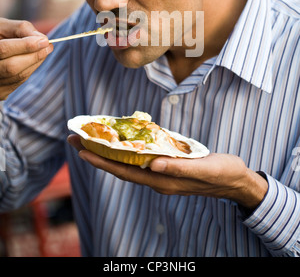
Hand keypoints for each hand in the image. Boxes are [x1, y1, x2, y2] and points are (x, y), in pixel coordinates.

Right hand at [0, 18, 52, 99]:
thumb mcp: (2, 26)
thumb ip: (21, 30)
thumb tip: (42, 39)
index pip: (4, 50)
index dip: (26, 46)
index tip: (44, 41)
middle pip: (12, 67)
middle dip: (34, 56)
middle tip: (48, 46)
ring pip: (18, 77)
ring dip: (35, 63)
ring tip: (44, 51)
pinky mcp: (0, 92)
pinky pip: (18, 83)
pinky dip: (29, 70)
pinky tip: (33, 60)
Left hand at [68, 134, 267, 209]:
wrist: (237, 181)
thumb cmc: (222, 173)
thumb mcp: (203, 168)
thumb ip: (178, 167)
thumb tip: (151, 163)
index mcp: (163, 180)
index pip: (125, 171)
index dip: (102, 161)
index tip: (82, 150)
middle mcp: (158, 179)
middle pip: (121, 167)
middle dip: (97, 155)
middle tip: (76, 139)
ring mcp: (162, 174)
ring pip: (128, 164)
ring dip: (109, 153)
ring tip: (92, 138)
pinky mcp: (168, 167)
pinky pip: (140, 159)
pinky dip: (127, 150)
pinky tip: (123, 141)